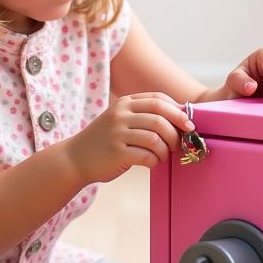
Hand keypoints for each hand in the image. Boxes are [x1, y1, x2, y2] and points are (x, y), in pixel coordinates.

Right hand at [65, 93, 195, 183]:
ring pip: (156, 139)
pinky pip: (147, 156)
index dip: (178, 111)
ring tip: (163, 156)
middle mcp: (121, 115)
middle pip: (161, 118)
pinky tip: (151, 163)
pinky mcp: (117, 153)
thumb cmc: (104, 141)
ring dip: (166, 150)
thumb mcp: (119, 119)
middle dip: (176, 132)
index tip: (188, 124)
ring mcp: (117, 133)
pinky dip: (155, 161)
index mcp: (125, 103)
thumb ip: (143, 115)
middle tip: (179, 144)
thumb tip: (180, 118)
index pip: (159, 100)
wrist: (74, 158)